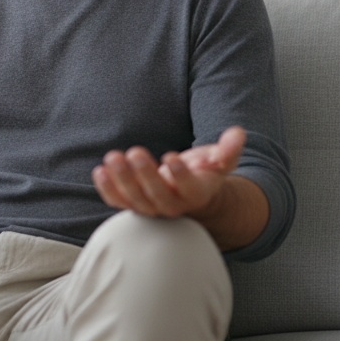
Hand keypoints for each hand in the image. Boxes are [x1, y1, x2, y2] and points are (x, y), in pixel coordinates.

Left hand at [92, 126, 246, 219]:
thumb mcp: (221, 160)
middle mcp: (173, 206)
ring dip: (122, 180)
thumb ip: (229, 149)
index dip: (181, 175)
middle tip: (135, 152)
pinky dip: (108, 189)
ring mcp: (151, 208)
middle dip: (145, 175)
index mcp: (196, 194)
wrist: (188, 193)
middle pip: (158, 197)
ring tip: (113, 157)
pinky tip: (100, 170)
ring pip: (135, 201)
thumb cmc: (204, 173)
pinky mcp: (133, 204)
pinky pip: (119, 201)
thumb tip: (239, 133)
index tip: (171, 157)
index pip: (189, 189)